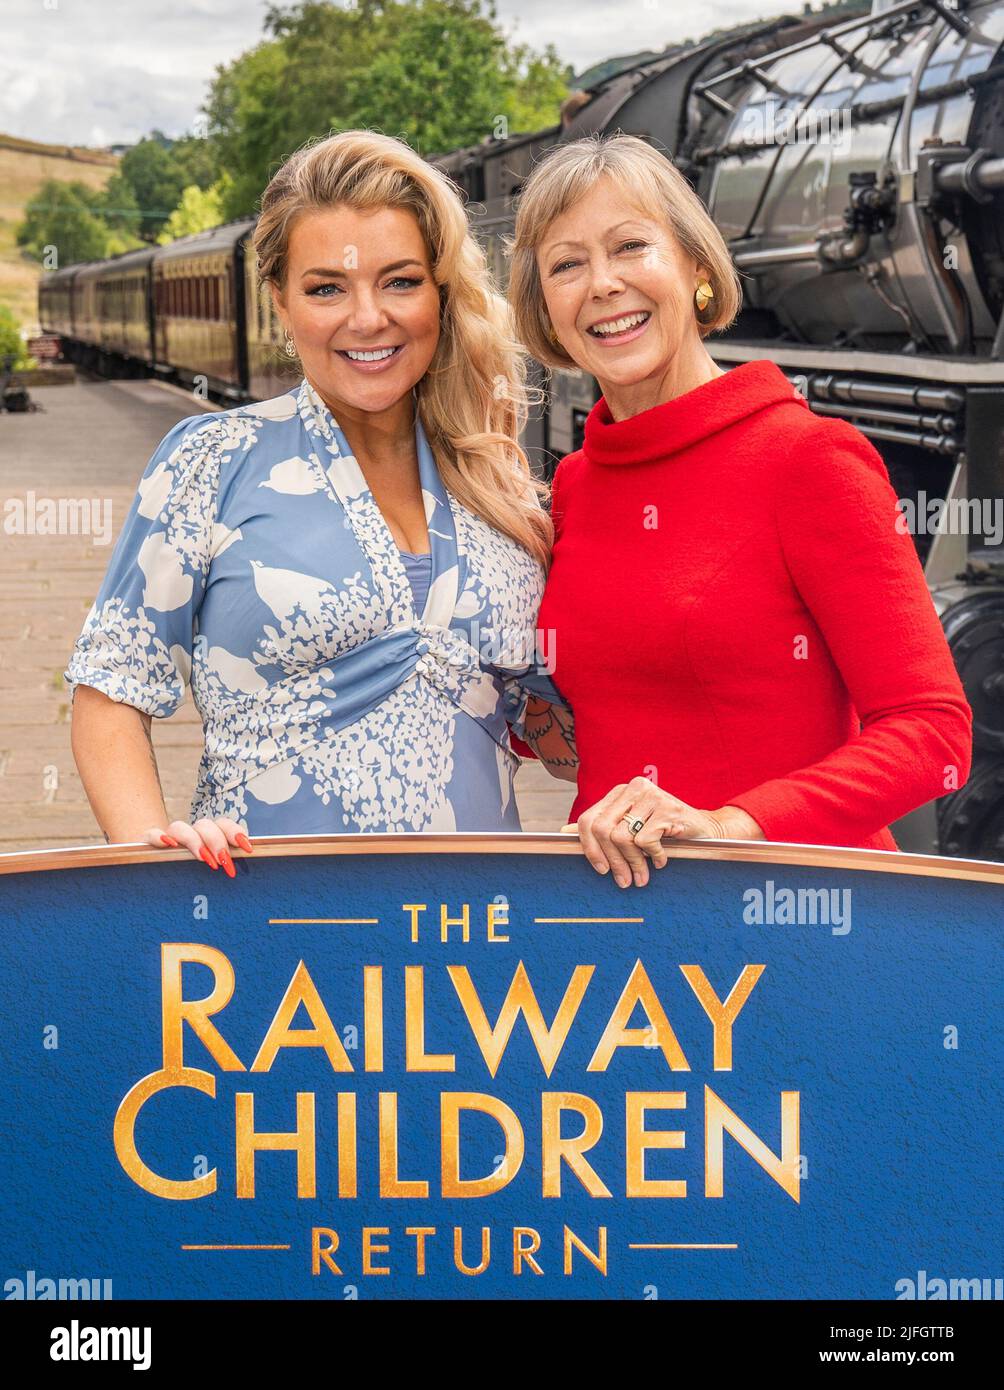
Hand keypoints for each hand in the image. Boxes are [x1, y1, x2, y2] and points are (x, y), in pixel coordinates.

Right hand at [142, 817, 252, 877]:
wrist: (151, 867)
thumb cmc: (189, 874)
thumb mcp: (209, 871)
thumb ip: (224, 868)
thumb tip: (243, 878)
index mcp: (208, 836)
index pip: (224, 825)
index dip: (236, 833)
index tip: (247, 849)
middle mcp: (191, 833)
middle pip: (205, 825)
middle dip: (217, 842)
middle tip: (224, 862)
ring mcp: (169, 837)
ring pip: (180, 827)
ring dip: (194, 841)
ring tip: (204, 859)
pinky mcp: (148, 843)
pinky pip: (152, 834)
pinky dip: (160, 837)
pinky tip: (168, 844)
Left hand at [560, 777, 762, 886]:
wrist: (706, 830)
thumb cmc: (665, 832)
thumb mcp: (631, 828)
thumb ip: (602, 827)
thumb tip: (564, 831)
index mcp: (620, 792)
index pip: (589, 819)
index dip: (589, 848)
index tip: (600, 870)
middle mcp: (633, 789)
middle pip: (603, 830)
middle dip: (612, 861)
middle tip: (624, 881)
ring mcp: (652, 797)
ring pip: (623, 838)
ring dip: (633, 863)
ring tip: (643, 876)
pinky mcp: (668, 809)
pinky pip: (646, 840)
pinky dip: (653, 857)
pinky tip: (662, 860)